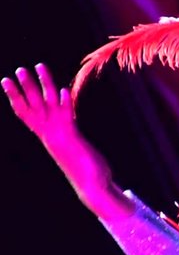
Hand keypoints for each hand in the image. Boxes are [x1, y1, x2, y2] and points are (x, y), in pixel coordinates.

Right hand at [3, 63, 130, 218]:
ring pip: (48, 105)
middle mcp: (50, 135)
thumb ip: (67, 138)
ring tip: (39, 66)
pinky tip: (64, 90)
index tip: (6, 82)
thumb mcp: (72, 150)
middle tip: (18, 69)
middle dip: (26, 87)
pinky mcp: (74, 138)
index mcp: (48, 137)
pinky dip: (65, 104)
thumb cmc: (86, 171)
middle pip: (33, 106)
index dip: (15, 98)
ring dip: (43, 85)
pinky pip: (67, 117)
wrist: (92, 188)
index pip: (25, 114)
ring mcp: (60, 136)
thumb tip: (69, 134)